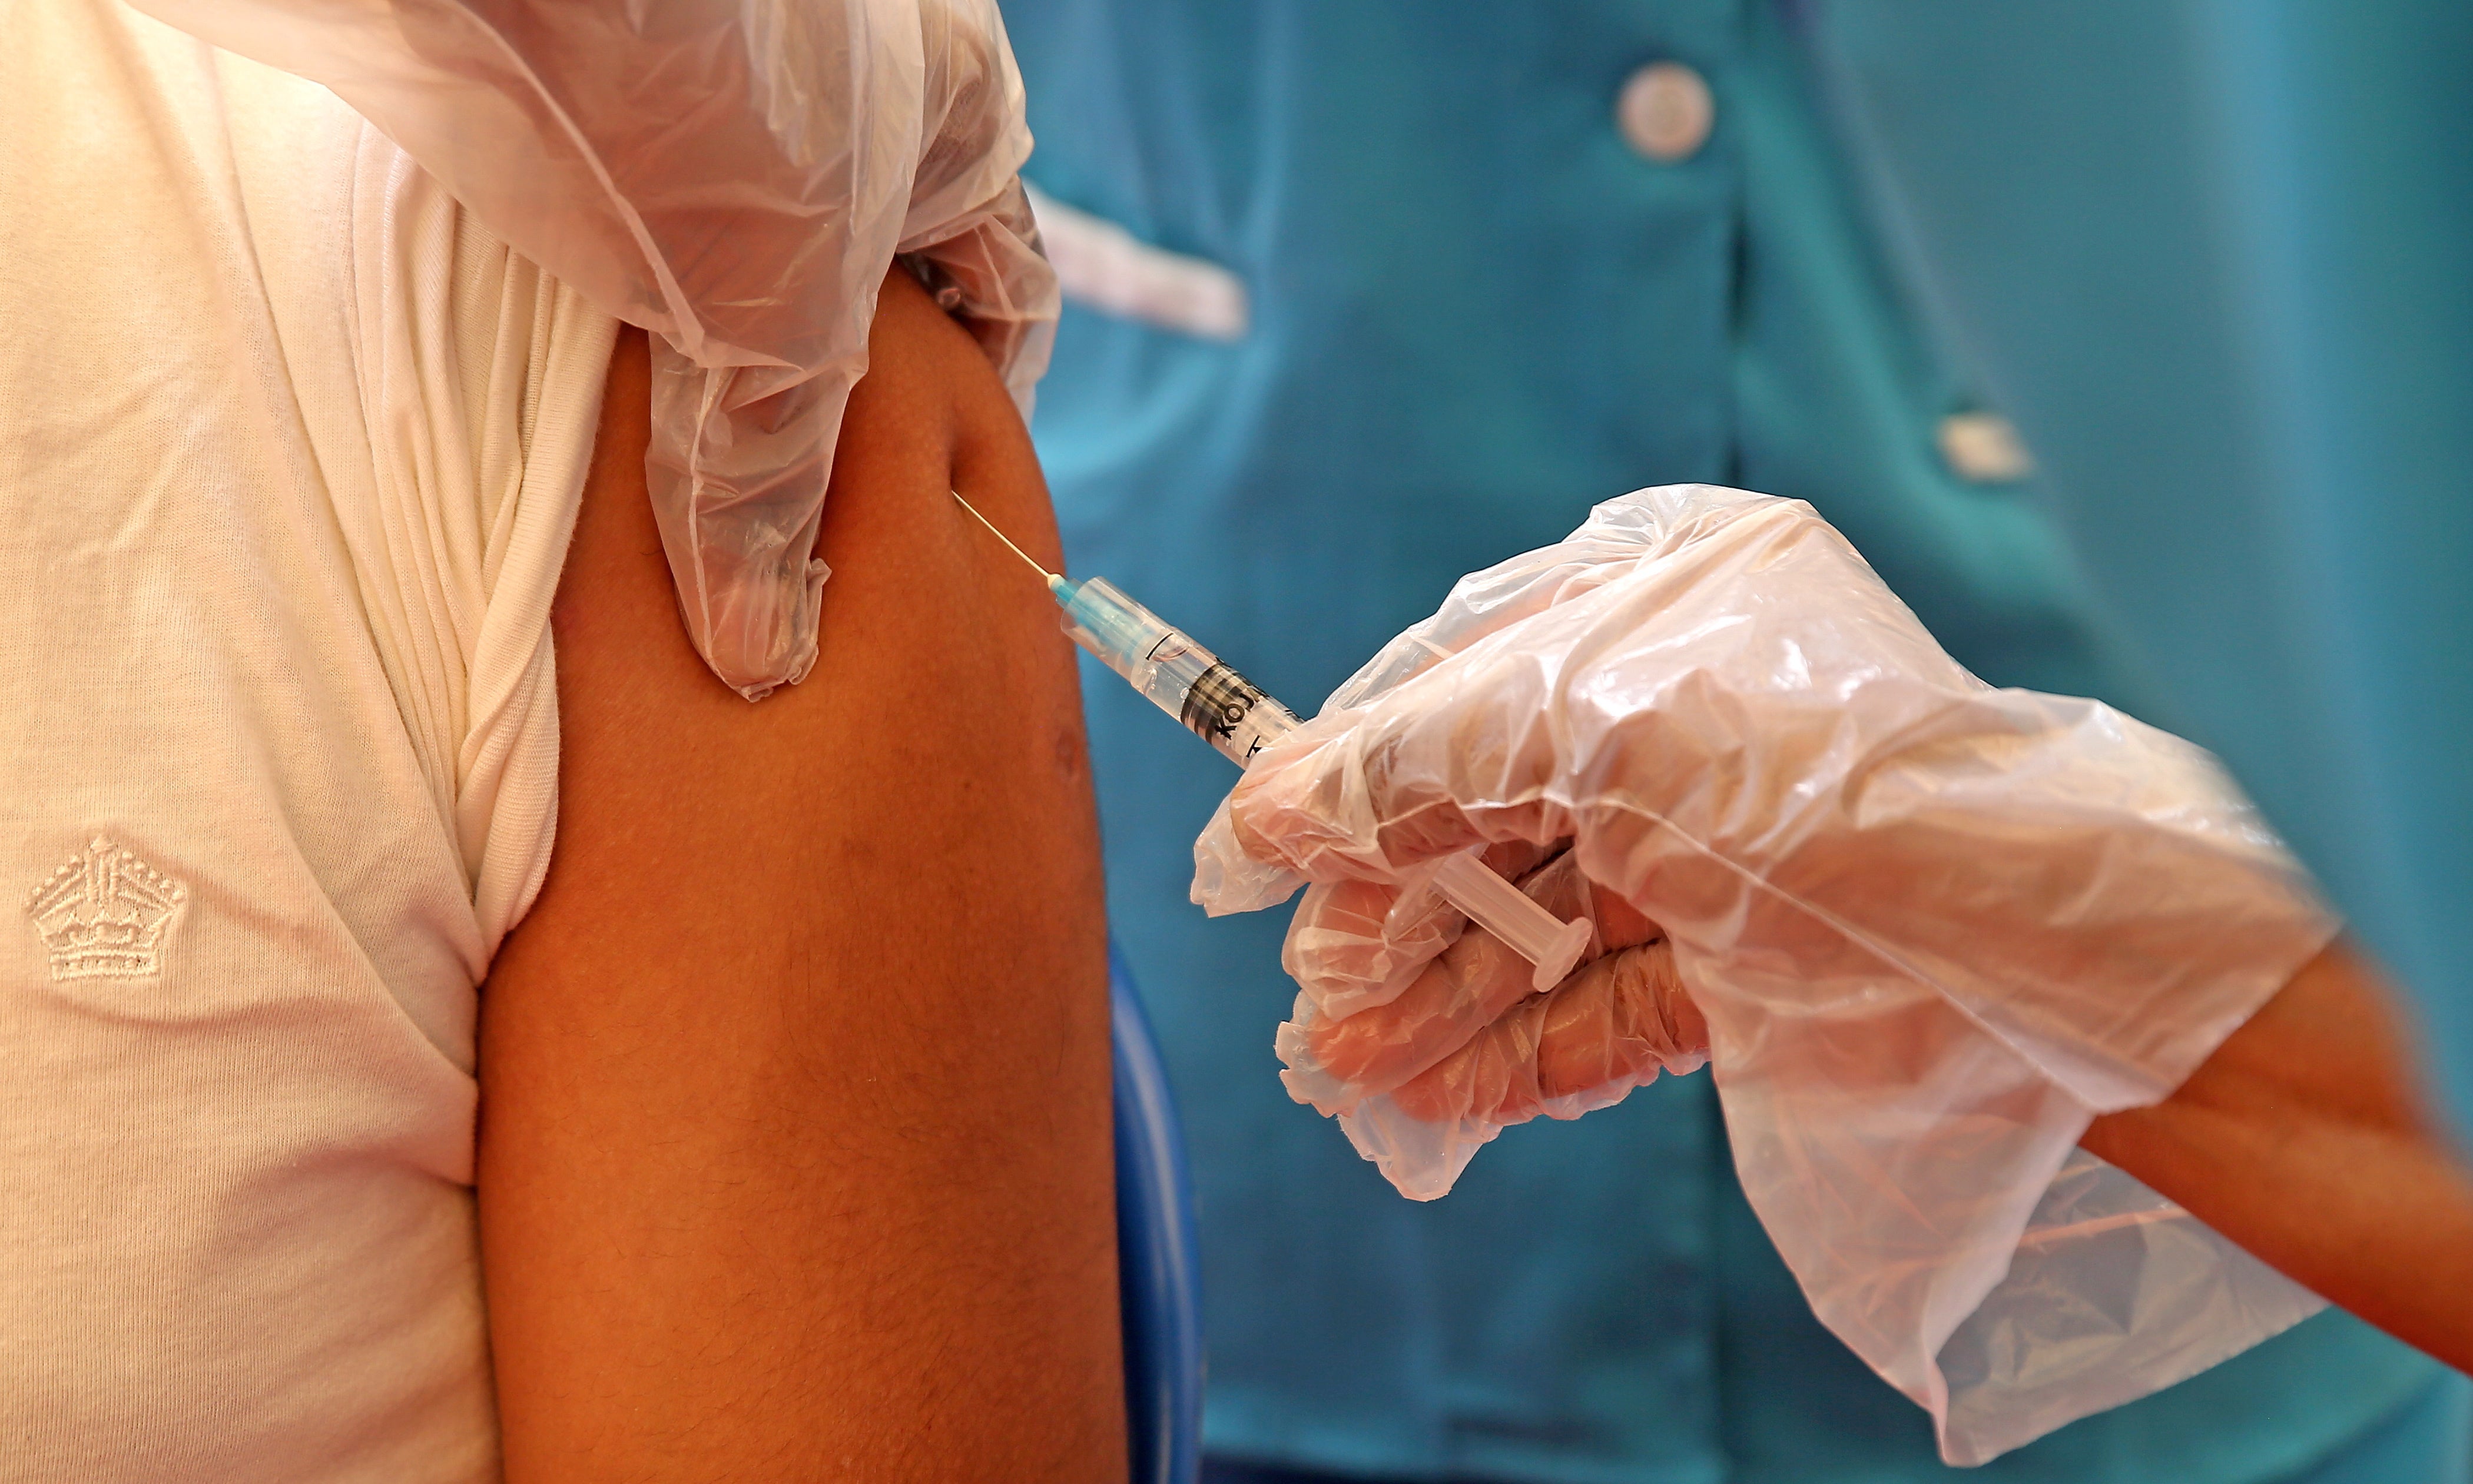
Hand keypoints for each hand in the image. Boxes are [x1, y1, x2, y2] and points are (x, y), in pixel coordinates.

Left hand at [128, 0, 1057, 696]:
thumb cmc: (714, 103)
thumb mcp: (768, 320)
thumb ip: (769, 485)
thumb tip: (766, 653)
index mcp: (963, 129)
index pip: (1010, 295)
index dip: (982, 412)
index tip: (940, 512)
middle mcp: (871, 97)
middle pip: (883, 287)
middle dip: (842, 399)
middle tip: (800, 517)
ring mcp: (747, 85)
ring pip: (759, 258)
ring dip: (722, 356)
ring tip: (684, 463)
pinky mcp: (622, 87)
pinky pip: (644, 221)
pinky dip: (629, 306)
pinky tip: (592, 376)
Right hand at [1196, 485, 2340, 1451]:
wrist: (2019, 940)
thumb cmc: (1807, 776)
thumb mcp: (1579, 723)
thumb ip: (1405, 763)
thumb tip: (1256, 814)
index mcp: (1653, 605)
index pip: (1457, 693)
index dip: (1347, 783)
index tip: (1247, 867)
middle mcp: (1680, 719)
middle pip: (1489, 824)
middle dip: (1391, 918)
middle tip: (1310, 1002)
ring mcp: (1713, 849)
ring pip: (1536, 928)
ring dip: (1436, 1005)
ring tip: (1344, 1077)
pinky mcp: (1745, 966)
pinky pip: (1601, 1007)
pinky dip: (1516, 1055)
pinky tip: (1431, 1106)